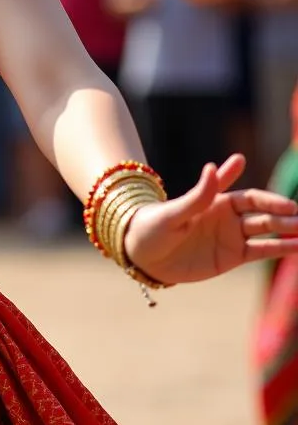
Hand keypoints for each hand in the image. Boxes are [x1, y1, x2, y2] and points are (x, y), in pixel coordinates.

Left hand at [125, 155, 297, 284]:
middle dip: (283, 216)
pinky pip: (261, 252)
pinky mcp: (232, 257)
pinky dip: (282, 249)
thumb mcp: (174, 212)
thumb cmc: (152, 226)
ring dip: (288, 232)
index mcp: (215, 200)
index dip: (268, 199)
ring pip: (267, 232)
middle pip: (263, 214)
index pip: (249, 197)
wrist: (141, 254)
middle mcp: (227, 216)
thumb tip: (214, 167)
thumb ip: (198, 195)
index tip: (286, 203)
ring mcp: (231, 236)